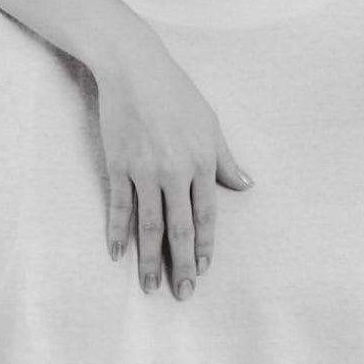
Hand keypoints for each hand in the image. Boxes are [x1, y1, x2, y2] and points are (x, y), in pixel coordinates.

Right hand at [94, 46, 251, 300]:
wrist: (135, 69)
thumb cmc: (177, 93)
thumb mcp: (210, 123)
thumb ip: (225, 159)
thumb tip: (246, 185)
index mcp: (201, 161)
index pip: (206, 215)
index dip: (206, 245)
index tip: (205, 269)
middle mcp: (174, 171)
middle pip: (179, 228)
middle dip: (182, 264)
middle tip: (183, 294)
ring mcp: (143, 170)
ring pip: (148, 226)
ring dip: (149, 260)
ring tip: (148, 287)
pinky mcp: (118, 165)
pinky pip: (119, 207)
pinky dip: (118, 232)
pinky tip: (117, 254)